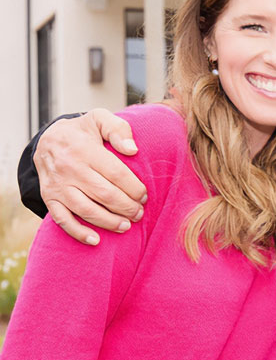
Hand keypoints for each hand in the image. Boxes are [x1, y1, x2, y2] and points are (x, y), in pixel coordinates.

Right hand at [34, 110, 147, 244]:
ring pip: (86, 210)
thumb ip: (118, 129)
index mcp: (85, 149)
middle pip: (105, 194)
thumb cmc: (81, 132)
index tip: (144, 196)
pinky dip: (78, 232)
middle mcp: (70, 168)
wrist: (47, 139)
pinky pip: (62, 219)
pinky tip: (96, 240)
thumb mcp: (99, 119)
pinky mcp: (49, 198)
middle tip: (139, 213)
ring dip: (109, 222)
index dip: (134, 188)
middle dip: (127, 207)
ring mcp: (58, 186)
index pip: (116, 174)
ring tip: (126, 226)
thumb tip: (132, 149)